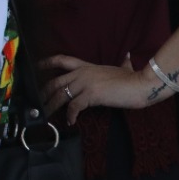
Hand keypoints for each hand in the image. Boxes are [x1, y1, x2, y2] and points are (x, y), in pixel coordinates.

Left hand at [41, 53, 167, 123]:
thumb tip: (127, 57)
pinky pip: (74, 106)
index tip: (37, 66)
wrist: (141, 84)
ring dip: (52, 106)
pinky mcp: (91, 95)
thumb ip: (122, 63)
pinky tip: (71, 122)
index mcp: (87, 66)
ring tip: (47, 115)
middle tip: (38, 101)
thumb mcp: (124, 68)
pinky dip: (71, 115)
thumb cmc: (134, 78)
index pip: (62, 60)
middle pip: (56, 81)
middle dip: (44, 92)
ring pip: (61, 95)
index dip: (47, 62)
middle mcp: (82, 73)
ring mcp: (85, 83)